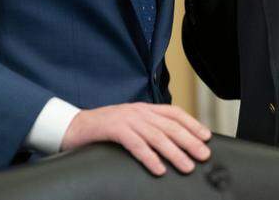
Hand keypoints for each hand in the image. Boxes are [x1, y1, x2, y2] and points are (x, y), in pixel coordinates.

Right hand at [60, 103, 211, 175]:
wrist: (72, 126)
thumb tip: (171, 142)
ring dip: (174, 152)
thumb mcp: (130, 124)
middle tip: (203, 155)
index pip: (174, 113)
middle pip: (170, 126)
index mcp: (144, 108)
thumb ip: (148, 128)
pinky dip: (149, 157)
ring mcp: (126, 119)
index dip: (192, 124)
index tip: (206, 137)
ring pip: (156, 136)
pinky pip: (135, 144)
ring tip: (187, 166)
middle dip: (189, 140)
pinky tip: (159, 168)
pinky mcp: (113, 130)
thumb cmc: (104, 129)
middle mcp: (138, 111)